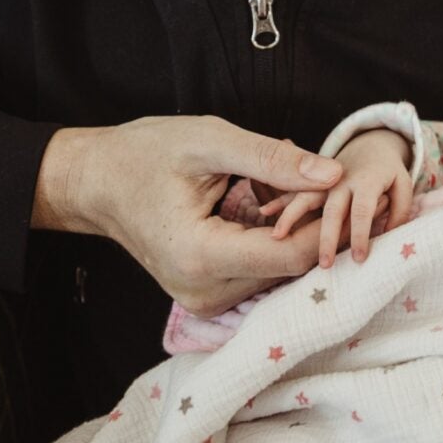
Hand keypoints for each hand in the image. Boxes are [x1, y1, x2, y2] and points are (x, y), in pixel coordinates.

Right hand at [33, 116, 346, 316]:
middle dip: (315, 224)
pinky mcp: (209, 295)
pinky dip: (275, 240)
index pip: (291, 255)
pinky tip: (274, 206)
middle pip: (290, 268)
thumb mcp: (209, 142)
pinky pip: (260, 272)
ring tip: (298, 187)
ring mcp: (205, 300)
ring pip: (279, 273)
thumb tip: (332, 174)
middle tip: (328, 180)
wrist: (96, 182)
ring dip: (296, 232)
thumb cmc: (144, 155)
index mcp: (201, 256)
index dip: (327, 223)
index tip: (346, 187)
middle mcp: (204, 291)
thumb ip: (272, 160)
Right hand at [258, 132, 414, 267]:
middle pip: (332, 209)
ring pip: (305, 197)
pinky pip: (292, 190)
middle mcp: (342, 180)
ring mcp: (323, 179)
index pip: (363, 210)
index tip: (359, 258)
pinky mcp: (312, 180)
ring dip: (291, 216)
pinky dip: (278, 200)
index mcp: (367, 181)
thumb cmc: (389, 172)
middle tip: (324, 265)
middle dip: (326, 237)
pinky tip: (263, 213)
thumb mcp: (403, 184)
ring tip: (277, 237)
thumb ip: (400, 209)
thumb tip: (390, 235)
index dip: (361, 233)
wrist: (370, 144)